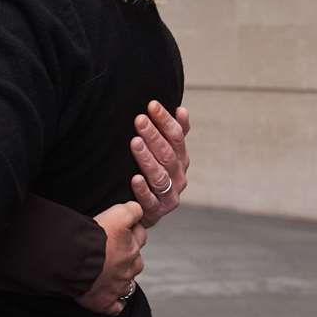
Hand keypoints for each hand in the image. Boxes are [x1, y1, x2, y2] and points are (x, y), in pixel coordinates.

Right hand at [77, 201, 145, 315]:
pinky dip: (113, 303)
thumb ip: (131, 210)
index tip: (120, 228)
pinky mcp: (105, 301)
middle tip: (109, 250)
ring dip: (119, 277)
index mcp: (131, 247)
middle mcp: (129, 268)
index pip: (140, 235)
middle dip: (126, 256)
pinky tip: (108, 297)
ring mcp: (118, 286)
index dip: (130, 230)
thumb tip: (139, 210)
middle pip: (135, 260)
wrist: (73, 260)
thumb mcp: (116, 214)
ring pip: (126, 282)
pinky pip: (115, 306)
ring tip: (105, 272)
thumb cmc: (90, 238)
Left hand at [128, 102, 189, 227]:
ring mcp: (169, 194)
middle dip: (154, 135)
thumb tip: (181, 109)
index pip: (177, 136)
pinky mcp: (157, 210)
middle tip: (139, 120)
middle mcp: (179, 176)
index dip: (165, 120)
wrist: (147, 211)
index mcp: (181, 159)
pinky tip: (134, 178)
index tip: (152, 105)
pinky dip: (143, 189)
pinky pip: (150, 200)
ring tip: (135, 143)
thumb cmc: (155, 175)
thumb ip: (174, 134)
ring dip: (147, 158)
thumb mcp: (167, 154)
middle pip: (168, 154)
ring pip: (160, 175)